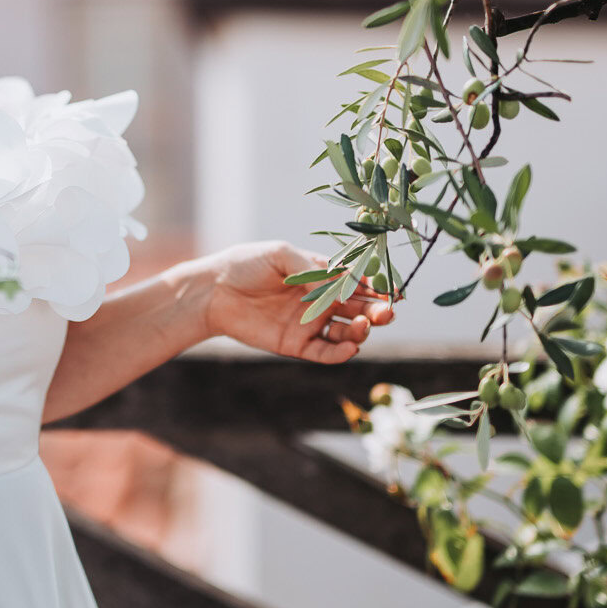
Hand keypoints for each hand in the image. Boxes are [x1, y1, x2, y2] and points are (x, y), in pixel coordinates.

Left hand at [200, 241, 394, 362]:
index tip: (393, 290)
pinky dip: (341, 352)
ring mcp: (310, 323)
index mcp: (321, 275)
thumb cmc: (246, 265)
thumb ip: (313, 268)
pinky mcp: (297, 344)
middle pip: (358, 308)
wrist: (213, 291)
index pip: (356, 282)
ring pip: (347, 331)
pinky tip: (350, 347)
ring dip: (361, 330)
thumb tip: (343, 284)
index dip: (376, 286)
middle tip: (388, 312)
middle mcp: (320, 300)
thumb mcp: (281, 255)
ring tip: (364, 324)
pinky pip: (325, 352)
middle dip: (377, 310)